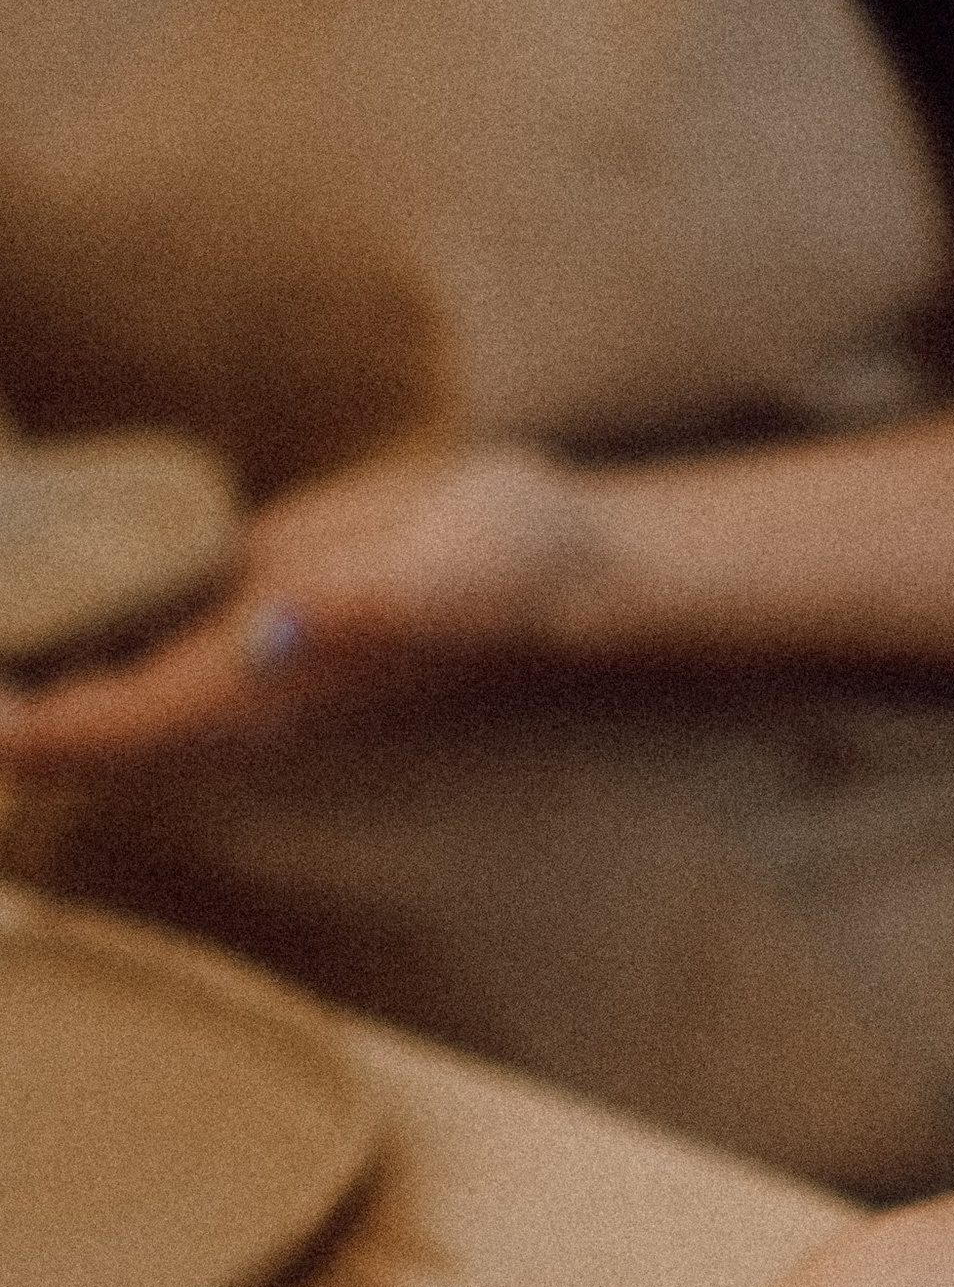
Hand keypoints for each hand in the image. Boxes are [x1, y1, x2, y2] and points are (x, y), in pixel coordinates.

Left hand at [0, 442, 607, 761]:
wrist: (564, 555)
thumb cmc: (518, 573)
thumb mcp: (455, 580)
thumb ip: (374, 611)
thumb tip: (275, 630)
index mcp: (253, 686)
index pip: (89, 731)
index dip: (3, 731)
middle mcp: (214, 676)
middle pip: (53, 716)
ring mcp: (215, 631)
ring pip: (72, 662)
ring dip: (8, 654)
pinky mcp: (226, 579)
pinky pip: (112, 602)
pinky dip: (46, 595)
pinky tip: (8, 557)